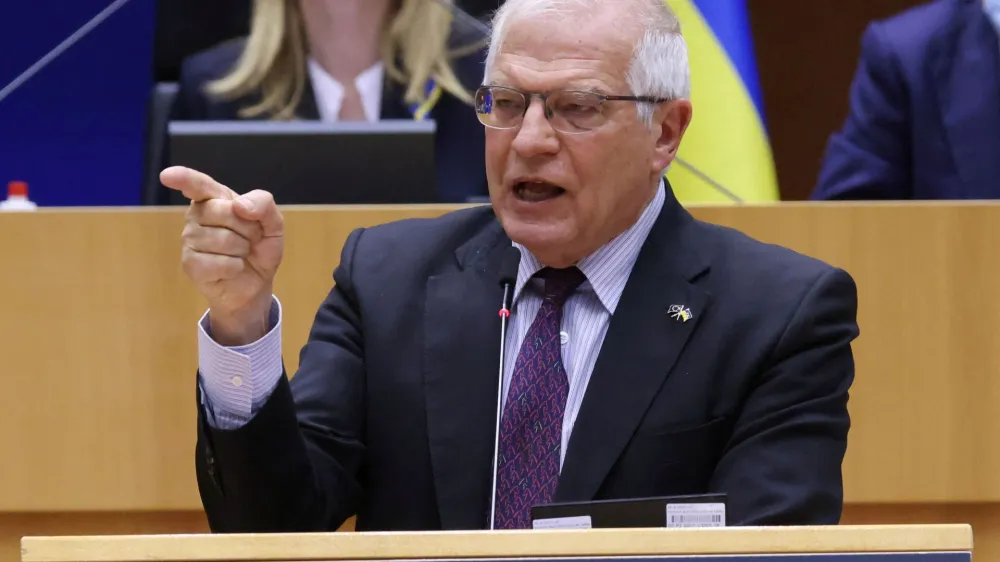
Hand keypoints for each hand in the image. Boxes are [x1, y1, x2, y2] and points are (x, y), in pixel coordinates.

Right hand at [161, 166, 284, 344]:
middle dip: (248, 228)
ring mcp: (190, 239)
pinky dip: (234, 267)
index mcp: (215, 198)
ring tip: (240, 253)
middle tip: (250, 238)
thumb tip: (239, 206)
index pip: (197, 184)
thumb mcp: (273, 223)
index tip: (168, 175)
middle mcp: (197, 214)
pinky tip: (232, 268)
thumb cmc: (260, 247)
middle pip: (224, 211)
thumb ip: (263, 205)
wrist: (257, 282)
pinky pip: (218, 262)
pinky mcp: (190, 263)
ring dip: (242, 250)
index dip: (183, 178)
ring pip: (223, 239)